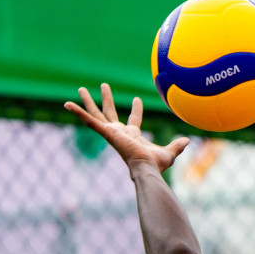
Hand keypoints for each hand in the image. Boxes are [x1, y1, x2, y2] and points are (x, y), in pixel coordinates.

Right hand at [64, 83, 189, 173]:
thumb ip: (177, 145)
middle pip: (110, 113)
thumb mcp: (170, 152)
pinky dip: (78, 112)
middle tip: (103, 86)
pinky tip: (67, 104)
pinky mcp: (105, 132)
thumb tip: (187, 140)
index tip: (137, 99)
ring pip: (96, 113)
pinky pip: (89, 120)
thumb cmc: (156, 165)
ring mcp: (111, 132)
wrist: (146, 168)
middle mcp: (119, 133)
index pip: (134, 120)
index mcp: (132, 136)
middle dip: (107, 100)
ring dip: (89, 101)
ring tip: (81, 89)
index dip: (136, 110)